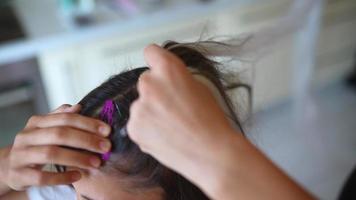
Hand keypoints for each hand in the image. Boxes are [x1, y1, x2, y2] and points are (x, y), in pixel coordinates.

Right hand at [1, 104, 111, 190]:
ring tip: (96, 163)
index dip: (88, 123)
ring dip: (77, 158)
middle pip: (59, 134)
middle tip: (106, 147)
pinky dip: (61, 177)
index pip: (65, 119)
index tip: (107, 131)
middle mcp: (26, 136)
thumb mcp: (46, 129)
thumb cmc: (35, 145)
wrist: (9, 166)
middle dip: (86, 140)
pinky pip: (41, 177)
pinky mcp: (18, 175)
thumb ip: (61, 118)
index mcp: (36, 122)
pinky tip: (78, 176)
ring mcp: (20, 155)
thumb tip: (79, 107)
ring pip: (51, 154)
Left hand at [127, 44, 237, 197]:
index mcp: (168, 69)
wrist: (211, 153)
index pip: (151, 52)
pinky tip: (164, 137)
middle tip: (172, 107)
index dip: (157, 61)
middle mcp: (149, 84)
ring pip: (141, 104)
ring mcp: (139, 107)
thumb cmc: (211, 122)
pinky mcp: (133, 128)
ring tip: (171, 127)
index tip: (158, 68)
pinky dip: (147, 129)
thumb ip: (178, 79)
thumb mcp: (199, 87)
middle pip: (146, 81)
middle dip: (156, 91)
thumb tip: (167, 82)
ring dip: (150, 112)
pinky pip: (137, 123)